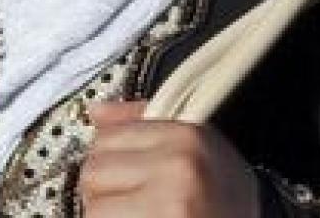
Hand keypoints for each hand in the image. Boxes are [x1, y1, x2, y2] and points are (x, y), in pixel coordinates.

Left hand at [80, 102, 259, 217]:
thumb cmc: (225, 199)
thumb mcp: (199, 147)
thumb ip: (147, 125)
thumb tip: (99, 112)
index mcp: (188, 137)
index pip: (110, 136)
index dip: (116, 158)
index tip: (132, 173)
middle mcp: (177, 167)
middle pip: (94, 171)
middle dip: (107, 189)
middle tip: (138, 200)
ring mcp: (164, 203)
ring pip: (93, 206)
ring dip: (109, 214)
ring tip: (141, 215)